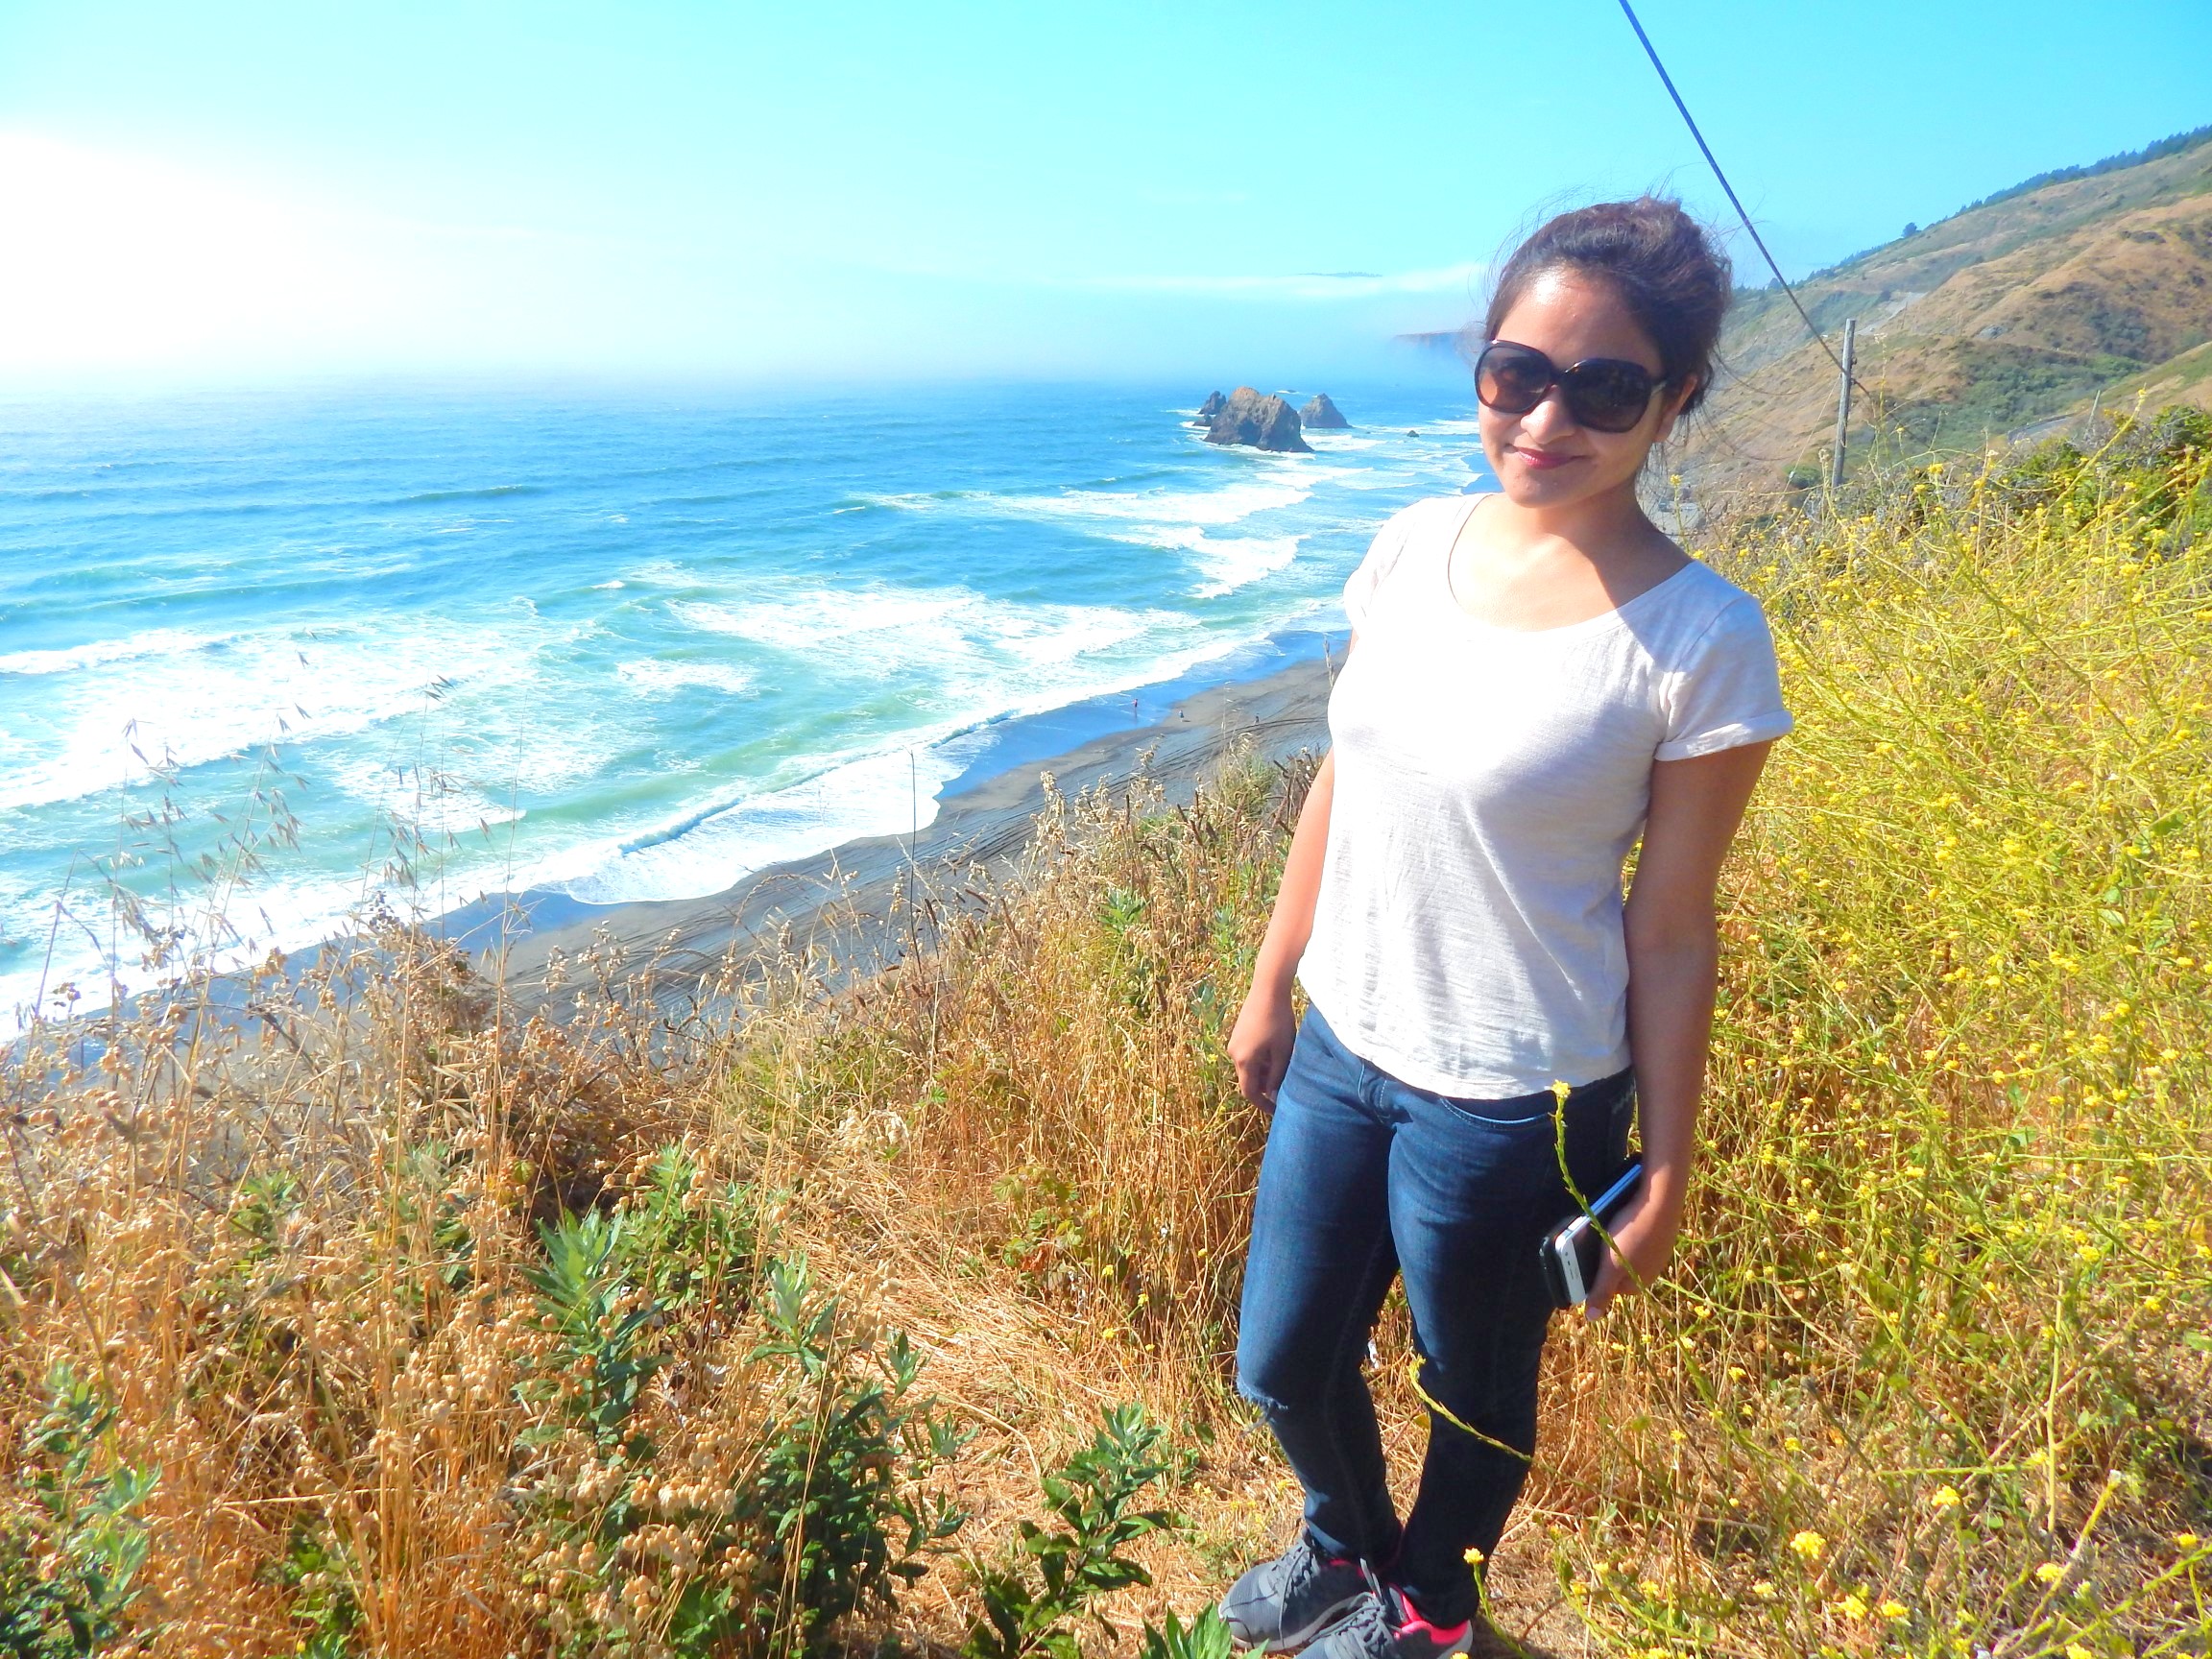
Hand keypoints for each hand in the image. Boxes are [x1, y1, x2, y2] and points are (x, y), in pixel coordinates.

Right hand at [1226, 982, 1296, 1110]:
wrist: (1267, 990)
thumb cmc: (1278, 1021)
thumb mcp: (1282, 1051)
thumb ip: (1277, 1075)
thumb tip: (1274, 1094)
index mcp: (1244, 1061)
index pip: (1250, 1092)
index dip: (1263, 1104)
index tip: (1276, 1110)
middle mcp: (1234, 1054)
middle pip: (1248, 1079)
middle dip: (1265, 1086)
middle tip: (1284, 1086)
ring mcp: (1234, 1043)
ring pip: (1248, 1067)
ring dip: (1263, 1072)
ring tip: (1283, 1066)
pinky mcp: (1238, 1034)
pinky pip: (1247, 1055)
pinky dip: (1260, 1060)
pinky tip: (1275, 1051)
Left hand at [1584, 1185, 1682, 1320]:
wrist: (1659, 1201)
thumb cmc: (1632, 1235)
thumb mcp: (1611, 1267)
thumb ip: (1601, 1292)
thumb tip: (1592, 1318)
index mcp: (1638, 1283)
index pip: (1608, 1285)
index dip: (1596, 1272)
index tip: (1585, 1258)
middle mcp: (1650, 1271)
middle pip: (1617, 1268)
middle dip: (1604, 1256)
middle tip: (1595, 1240)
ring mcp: (1656, 1252)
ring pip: (1625, 1251)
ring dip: (1613, 1241)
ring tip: (1607, 1227)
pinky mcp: (1657, 1233)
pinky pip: (1635, 1235)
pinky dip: (1626, 1230)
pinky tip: (1622, 1219)